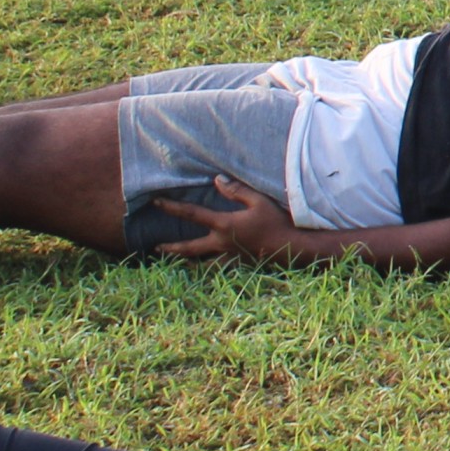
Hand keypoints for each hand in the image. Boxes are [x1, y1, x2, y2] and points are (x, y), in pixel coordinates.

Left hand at [157, 182, 311, 262]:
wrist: (293, 248)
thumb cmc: (277, 221)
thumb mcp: (259, 201)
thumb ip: (237, 191)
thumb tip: (217, 180)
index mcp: (224, 225)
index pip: (192, 214)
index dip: (172, 207)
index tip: (156, 202)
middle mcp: (221, 244)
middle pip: (190, 248)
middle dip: (171, 248)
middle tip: (157, 248)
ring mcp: (230, 258)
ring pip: (202, 265)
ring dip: (189, 264)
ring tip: (181, 263)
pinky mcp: (240, 266)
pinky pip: (218, 270)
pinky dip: (209, 269)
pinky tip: (208, 269)